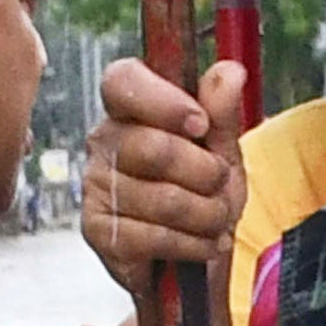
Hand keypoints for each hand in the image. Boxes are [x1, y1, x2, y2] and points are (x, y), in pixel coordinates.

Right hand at [76, 53, 244, 290]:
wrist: (191, 255)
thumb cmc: (202, 193)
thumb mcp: (222, 149)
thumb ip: (222, 111)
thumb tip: (230, 71)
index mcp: (130, 109)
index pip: (123, 81)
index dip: (164, 102)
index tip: (200, 125)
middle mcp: (104, 142)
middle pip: (156, 148)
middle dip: (207, 175)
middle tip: (219, 186)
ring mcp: (95, 186)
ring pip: (165, 200)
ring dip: (208, 217)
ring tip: (214, 220)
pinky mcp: (96, 231)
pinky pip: (157, 237)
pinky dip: (193, 245)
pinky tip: (199, 244)